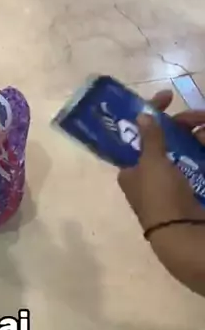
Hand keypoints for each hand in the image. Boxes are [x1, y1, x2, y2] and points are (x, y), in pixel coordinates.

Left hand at [118, 90, 204, 231]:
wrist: (186, 235)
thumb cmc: (161, 196)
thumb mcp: (152, 163)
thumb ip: (150, 138)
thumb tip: (142, 114)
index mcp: (132, 169)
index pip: (140, 134)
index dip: (153, 113)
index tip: (169, 95)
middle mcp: (150, 175)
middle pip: (167, 139)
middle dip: (184, 124)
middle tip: (202, 115)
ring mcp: (174, 183)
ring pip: (186, 150)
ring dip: (198, 136)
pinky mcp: (193, 191)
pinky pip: (198, 164)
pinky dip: (203, 150)